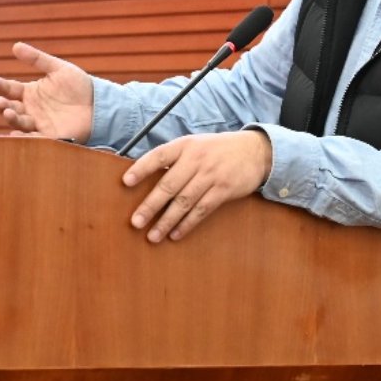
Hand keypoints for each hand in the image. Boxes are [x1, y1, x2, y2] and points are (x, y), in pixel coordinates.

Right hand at [0, 42, 94, 139]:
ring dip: (12, 118)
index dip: (0, 85)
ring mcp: (39, 123)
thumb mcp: (58, 69)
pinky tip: (16, 134)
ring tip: (8, 112)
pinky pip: (35, 139)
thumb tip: (15, 46)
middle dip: (3, 104)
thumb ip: (37, 59)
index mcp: (30, 92)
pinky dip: (25, 138)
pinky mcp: (51, 136)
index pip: (10, 89)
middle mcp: (31, 109)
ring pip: (20, 123)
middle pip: (11, 107)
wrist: (98, 103)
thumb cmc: (78, 85)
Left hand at [122, 129, 272, 243]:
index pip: (158, 156)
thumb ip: (175, 159)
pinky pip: (201, 210)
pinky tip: (175, 234)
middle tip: (135, 222)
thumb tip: (149, 179)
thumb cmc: (218, 150)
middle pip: (168, 185)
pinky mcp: (223, 190)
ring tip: (152, 235)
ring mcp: (210, 176)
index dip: (141, 169)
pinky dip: (187, 224)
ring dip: (166, 221)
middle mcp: (196, 160)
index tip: (125, 182)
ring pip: (183, 202)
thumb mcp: (196, 145)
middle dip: (150, 205)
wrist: (254, 151)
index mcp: (185, 146)